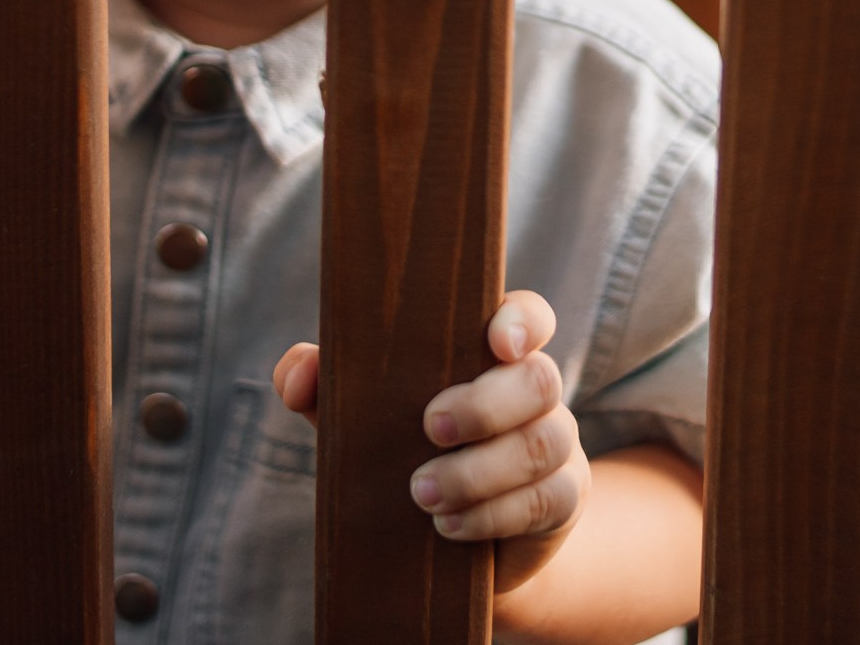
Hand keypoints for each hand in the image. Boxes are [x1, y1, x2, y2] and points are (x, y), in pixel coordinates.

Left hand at [269, 289, 588, 594]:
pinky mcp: (562, 499)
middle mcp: (534, 392)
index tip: (496, 342)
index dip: (523, 322)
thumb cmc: (403, 455)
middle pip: (539, 379)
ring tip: (422, 494)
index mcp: (492, 356)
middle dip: (485, 406)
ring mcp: (556, 444)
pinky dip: (493, 514)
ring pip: (545, 442)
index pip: (529, 317)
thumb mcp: (362, 420)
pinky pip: (547, 501)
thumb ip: (324, 386)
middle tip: (429, 429)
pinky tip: (450, 526)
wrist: (449, 543)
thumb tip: (298, 376)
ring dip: (480, 471)